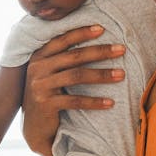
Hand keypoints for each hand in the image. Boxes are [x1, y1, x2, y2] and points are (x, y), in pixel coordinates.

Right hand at [22, 25, 125, 155]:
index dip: (82, 33)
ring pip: (77, 76)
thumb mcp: (50, 73)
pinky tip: (110, 103)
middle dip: (100, 51)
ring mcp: (40, 86)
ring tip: (121, 74)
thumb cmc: (48, 95)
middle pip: (74, 56)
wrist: (34, 126)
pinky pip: (75, 100)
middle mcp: (37, 68)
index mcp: (39, 57)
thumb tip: (91, 40)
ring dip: (102, 74)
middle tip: (121, 49)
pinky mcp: (46, 104)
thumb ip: (62, 59)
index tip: (102, 29)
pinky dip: (94, 101)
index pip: (63, 40)